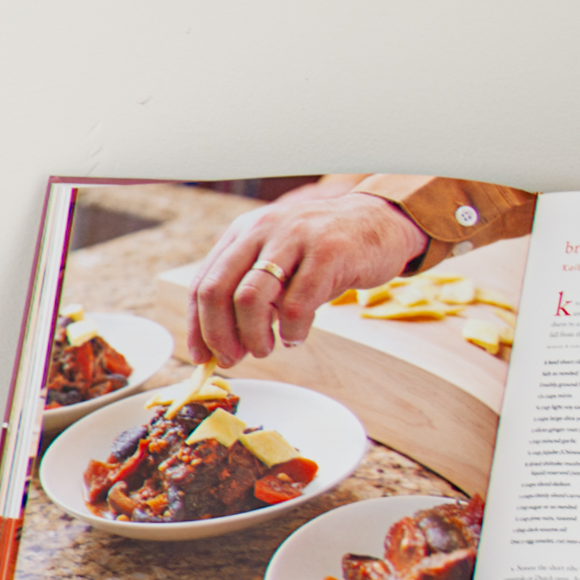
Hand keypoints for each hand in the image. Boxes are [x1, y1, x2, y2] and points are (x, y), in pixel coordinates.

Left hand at [178, 182, 425, 363]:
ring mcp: (294, 238)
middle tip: (232, 358)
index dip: (197, 326)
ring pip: (250, 298)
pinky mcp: (329, 252)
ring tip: (264, 349)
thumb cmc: (325, 252)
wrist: (382, 221)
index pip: (203, 283)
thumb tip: (223, 345)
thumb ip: (250, 293)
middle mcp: (261, 230)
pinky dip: (292, 331)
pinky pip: (296, 304)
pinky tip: (296, 338)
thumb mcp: (278, 261)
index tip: (202, 356)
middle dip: (218, 335)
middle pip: (217, 290)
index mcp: (242, 233)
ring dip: (253, 335)